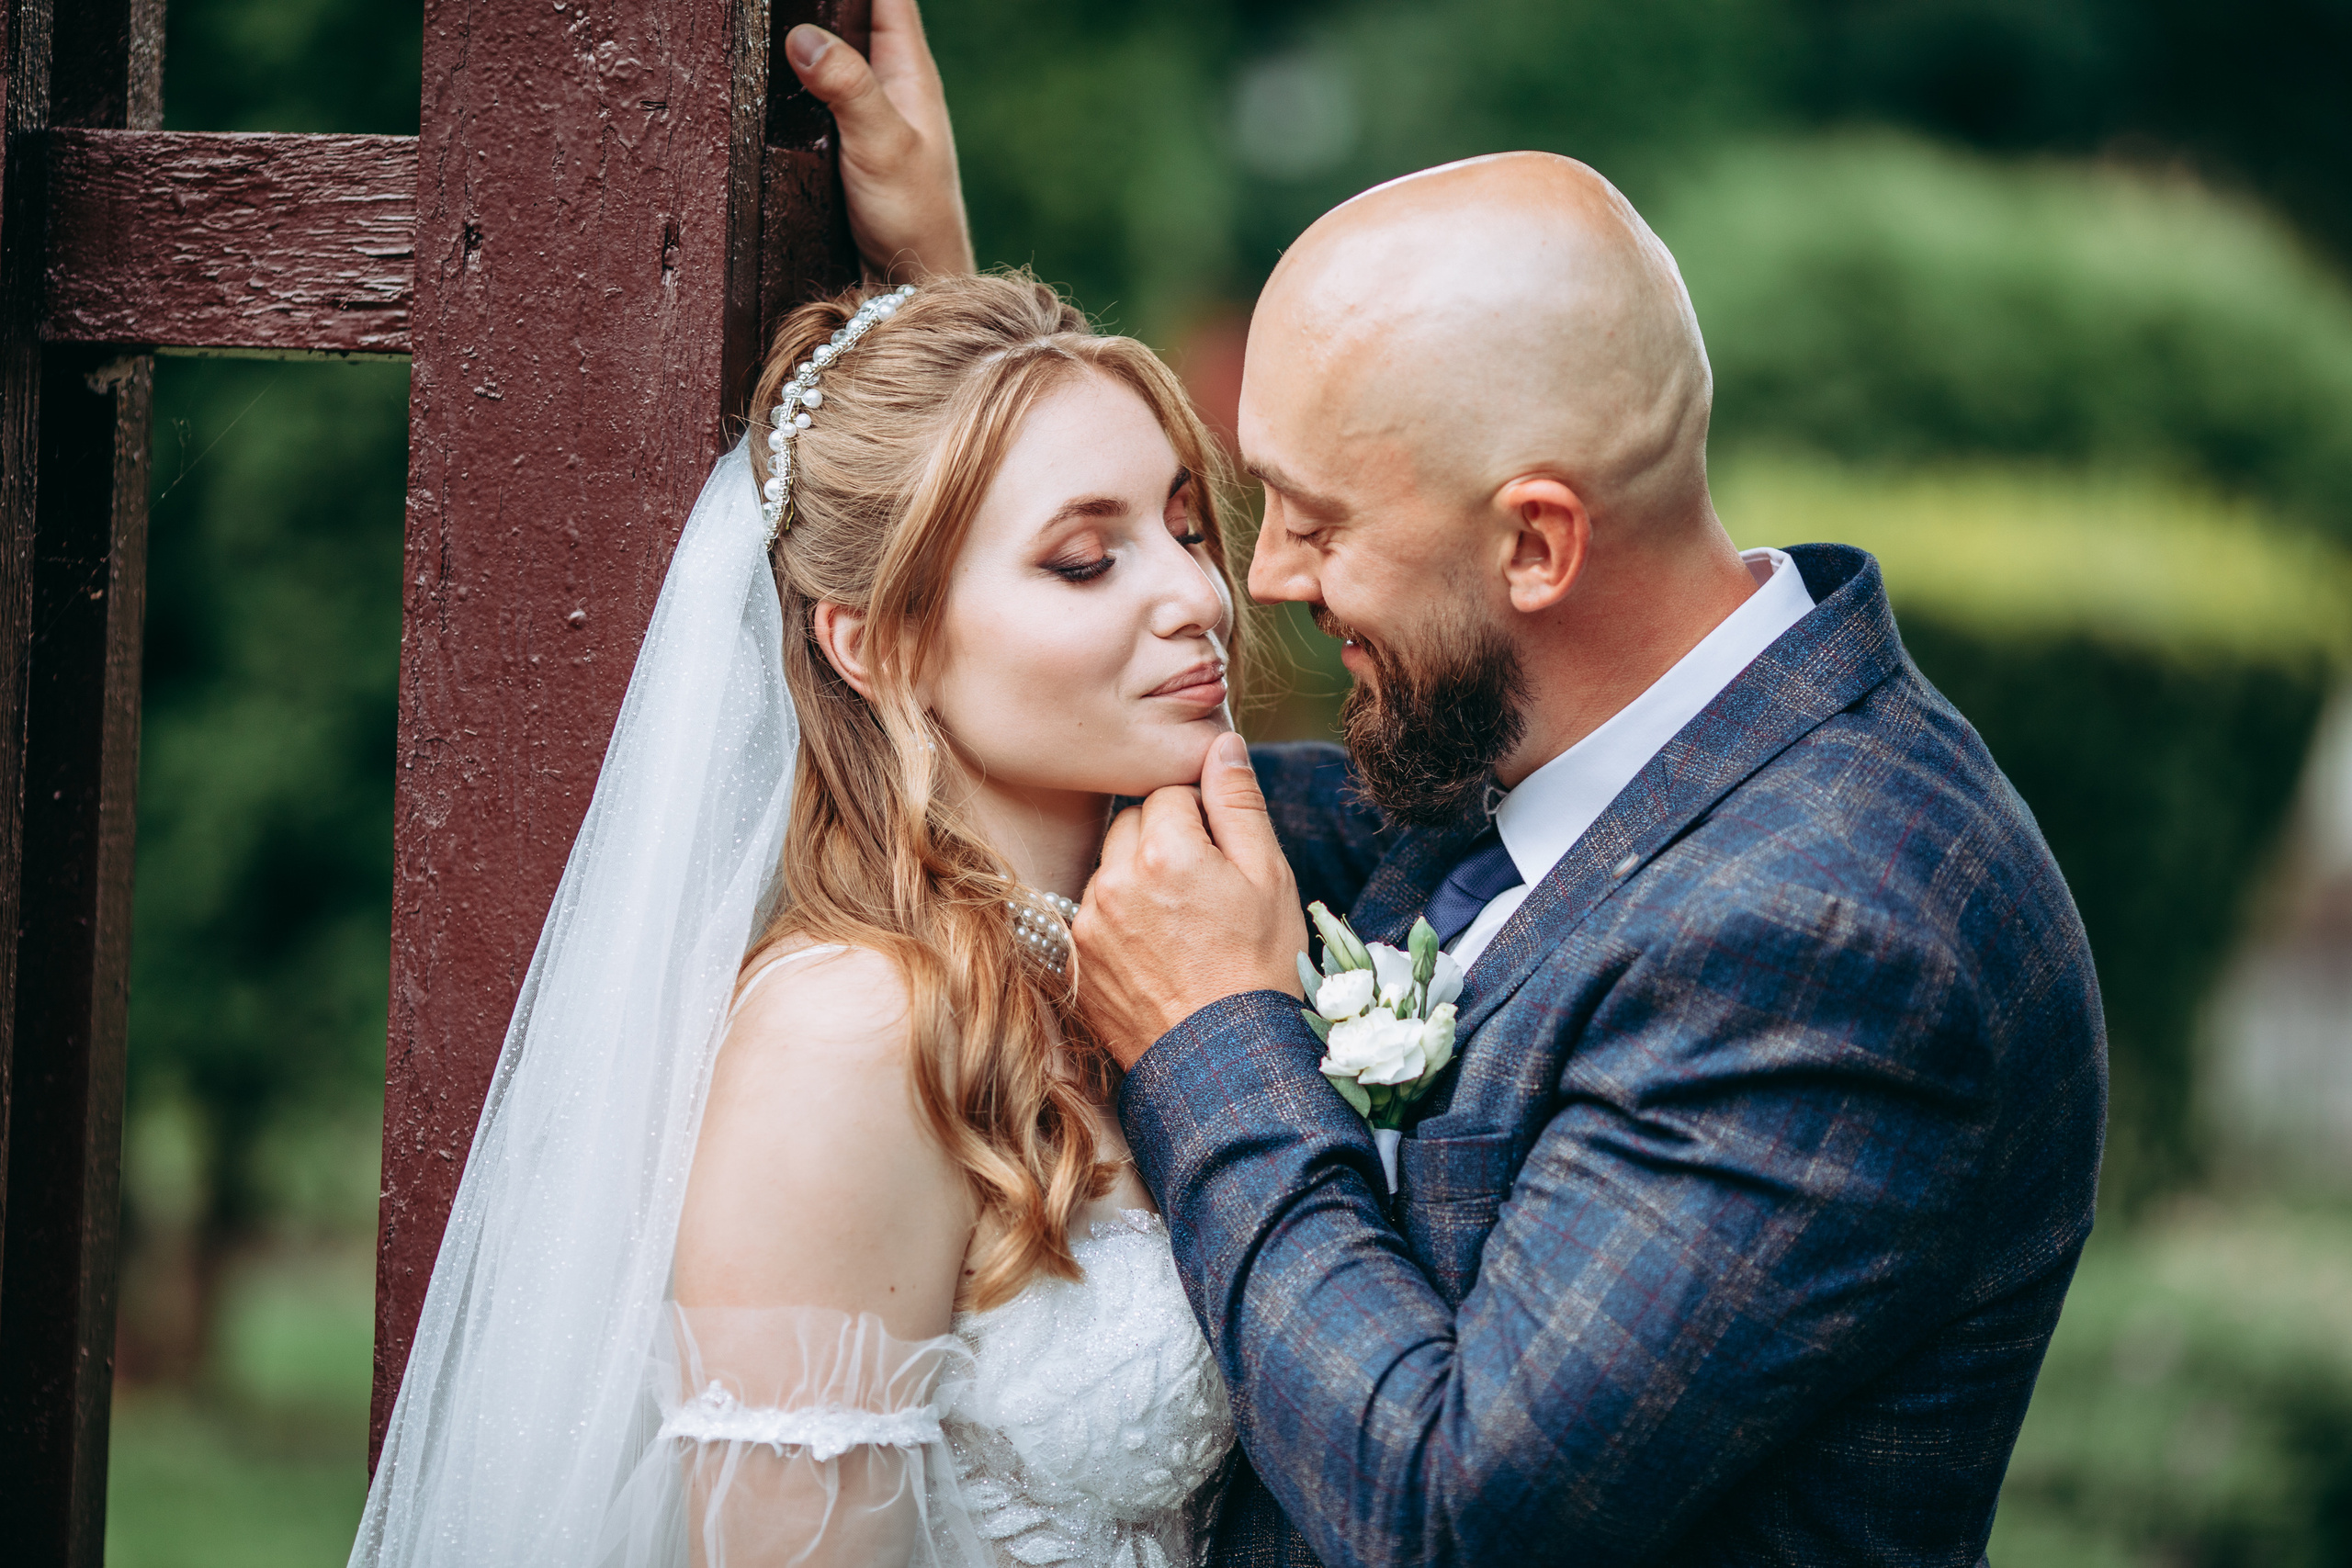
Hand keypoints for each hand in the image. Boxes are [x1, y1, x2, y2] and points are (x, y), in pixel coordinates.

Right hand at [785, 0, 975, 281]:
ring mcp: (865, 110)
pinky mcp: (842, 139)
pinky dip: (794, 78)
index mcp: (910, 68)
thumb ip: (849, 86)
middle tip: (774, 11)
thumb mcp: (882, 145)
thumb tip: (804, 37)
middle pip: (852, 13)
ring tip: (764, 28)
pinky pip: (816, 91)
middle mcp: (890, 80)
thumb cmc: (915, 217)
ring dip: (803, 37)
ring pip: (832, 51)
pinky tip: (769, 75)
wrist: (914, 283)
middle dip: (819, 7)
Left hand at [1077, 733, 1307, 1068]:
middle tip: (1204, 890)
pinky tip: (1157, 953)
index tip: (1223, 860)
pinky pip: (1095, 915)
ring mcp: (1089, 924)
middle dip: (1164, 842)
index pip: (1168, 794)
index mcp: (1165, 851)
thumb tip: (1221, 741)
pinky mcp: (1077, 960)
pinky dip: (1120, 921)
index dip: (1202, 821)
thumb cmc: (1260, 969)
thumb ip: (1239, 801)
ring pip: (1110, 869)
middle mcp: (1114, 881)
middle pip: (1130, 824)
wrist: (1226, 1063)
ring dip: (1139, 881)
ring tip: (1182, 928)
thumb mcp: (1269, 878)